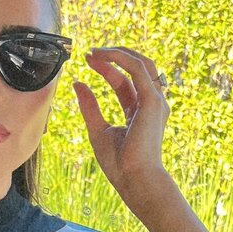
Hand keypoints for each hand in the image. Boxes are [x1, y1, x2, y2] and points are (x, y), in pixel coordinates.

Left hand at [73, 46, 169, 209]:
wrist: (135, 180)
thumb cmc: (120, 164)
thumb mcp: (98, 130)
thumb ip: (89, 106)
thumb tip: (77, 83)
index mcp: (139, 113)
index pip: (125, 83)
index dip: (107, 69)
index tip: (88, 60)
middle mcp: (150, 105)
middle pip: (136, 70)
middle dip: (114, 57)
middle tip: (90, 53)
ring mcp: (154, 102)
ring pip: (141, 64)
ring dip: (118, 53)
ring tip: (95, 51)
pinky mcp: (152, 101)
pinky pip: (138, 69)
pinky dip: (121, 58)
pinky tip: (103, 56)